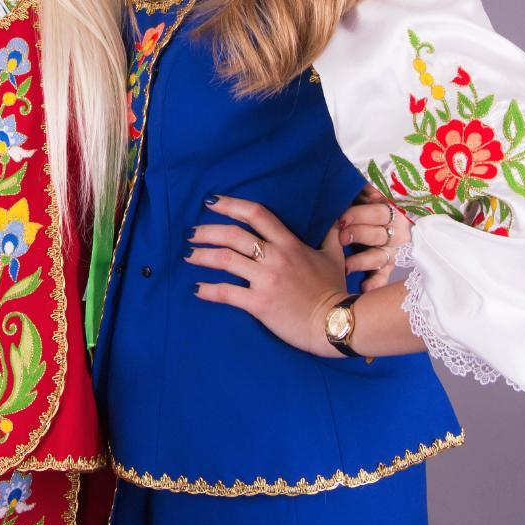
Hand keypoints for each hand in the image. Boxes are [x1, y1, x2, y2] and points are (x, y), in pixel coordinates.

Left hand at [186, 196, 348, 357]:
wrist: (336, 323)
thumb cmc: (333, 290)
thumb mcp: (334, 257)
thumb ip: (329, 236)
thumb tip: (335, 220)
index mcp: (289, 243)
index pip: (256, 214)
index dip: (231, 204)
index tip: (211, 201)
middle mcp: (275, 257)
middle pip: (233, 234)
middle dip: (207, 231)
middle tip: (191, 232)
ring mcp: (266, 280)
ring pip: (226, 260)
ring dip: (202, 256)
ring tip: (188, 255)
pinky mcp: (260, 303)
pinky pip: (227, 293)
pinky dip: (208, 290)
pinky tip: (197, 289)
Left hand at [337, 184, 413, 290]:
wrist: (367, 223)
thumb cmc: (362, 204)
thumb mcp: (364, 194)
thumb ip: (363, 190)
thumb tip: (361, 187)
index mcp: (389, 210)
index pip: (378, 213)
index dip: (360, 215)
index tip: (342, 219)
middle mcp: (394, 232)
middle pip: (378, 234)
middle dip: (359, 235)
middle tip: (341, 238)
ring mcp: (391, 251)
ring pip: (379, 257)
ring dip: (362, 262)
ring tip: (346, 266)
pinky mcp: (387, 267)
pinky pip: (383, 276)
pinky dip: (374, 283)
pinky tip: (364, 288)